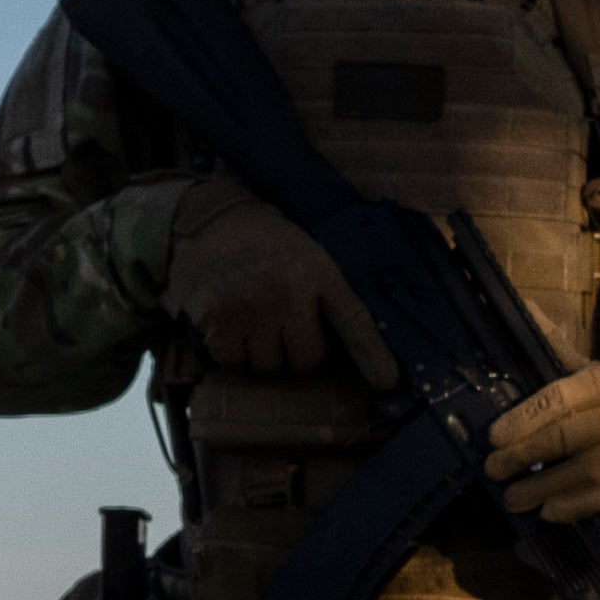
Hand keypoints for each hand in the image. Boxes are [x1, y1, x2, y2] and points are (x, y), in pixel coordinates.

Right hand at [163, 194, 370, 381]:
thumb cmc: (271, 245)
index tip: (386, 382)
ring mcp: (250, 306)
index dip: (372, 356)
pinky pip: (232, 361)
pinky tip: (232, 323)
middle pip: (306, 360)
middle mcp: (287, 292)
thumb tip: (352, 352)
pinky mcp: (215, 317)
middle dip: (299, 353)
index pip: (353, 322)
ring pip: (268, 365)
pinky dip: (232, 351)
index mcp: (319, 274)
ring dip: (264, 354)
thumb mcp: (311, 257)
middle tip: (286, 329)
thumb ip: (329, 297)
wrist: (214, 217)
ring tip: (257, 322)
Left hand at [482, 361, 599, 524]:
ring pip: (588, 469)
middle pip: (570, 434)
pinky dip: (577, 505)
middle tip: (494, 469)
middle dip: (527, 454)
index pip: (561, 397)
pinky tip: (550, 512)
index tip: (494, 437)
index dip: (525, 418)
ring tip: (514, 499)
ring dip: (546, 487)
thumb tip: (522, 308)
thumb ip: (559, 349)